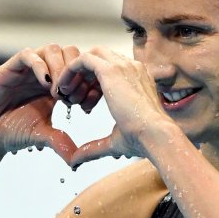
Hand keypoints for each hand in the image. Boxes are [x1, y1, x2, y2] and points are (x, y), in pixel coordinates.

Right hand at [0, 45, 102, 164]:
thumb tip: (76, 159)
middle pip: (69, 52)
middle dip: (76, 73)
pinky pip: (28, 55)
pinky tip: (46, 85)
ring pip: (51, 49)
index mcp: (54, 85)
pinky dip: (41, 66)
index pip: (78, 69)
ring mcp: (26, 69)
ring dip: (60, 68)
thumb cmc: (13, 133)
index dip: (86, 84)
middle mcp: (42, 73)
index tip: (85, 106)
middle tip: (72, 97)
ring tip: (59, 93)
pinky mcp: (9, 69)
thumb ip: (60, 141)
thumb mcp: (42, 136)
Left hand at [55, 47, 171, 167]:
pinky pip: (83, 59)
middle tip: (72, 98)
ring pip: (90, 56)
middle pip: (100, 59)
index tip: (84, 106)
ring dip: (75, 73)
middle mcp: (132, 68)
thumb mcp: (114, 140)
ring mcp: (123, 65)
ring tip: (66, 93)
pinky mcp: (110, 69)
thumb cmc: (143, 139)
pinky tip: (64, 88)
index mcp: (139, 80)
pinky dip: (70, 70)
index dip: (93, 87)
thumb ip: (93, 147)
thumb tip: (75, 161)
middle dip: (83, 77)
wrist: (154, 135)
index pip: (111, 72)